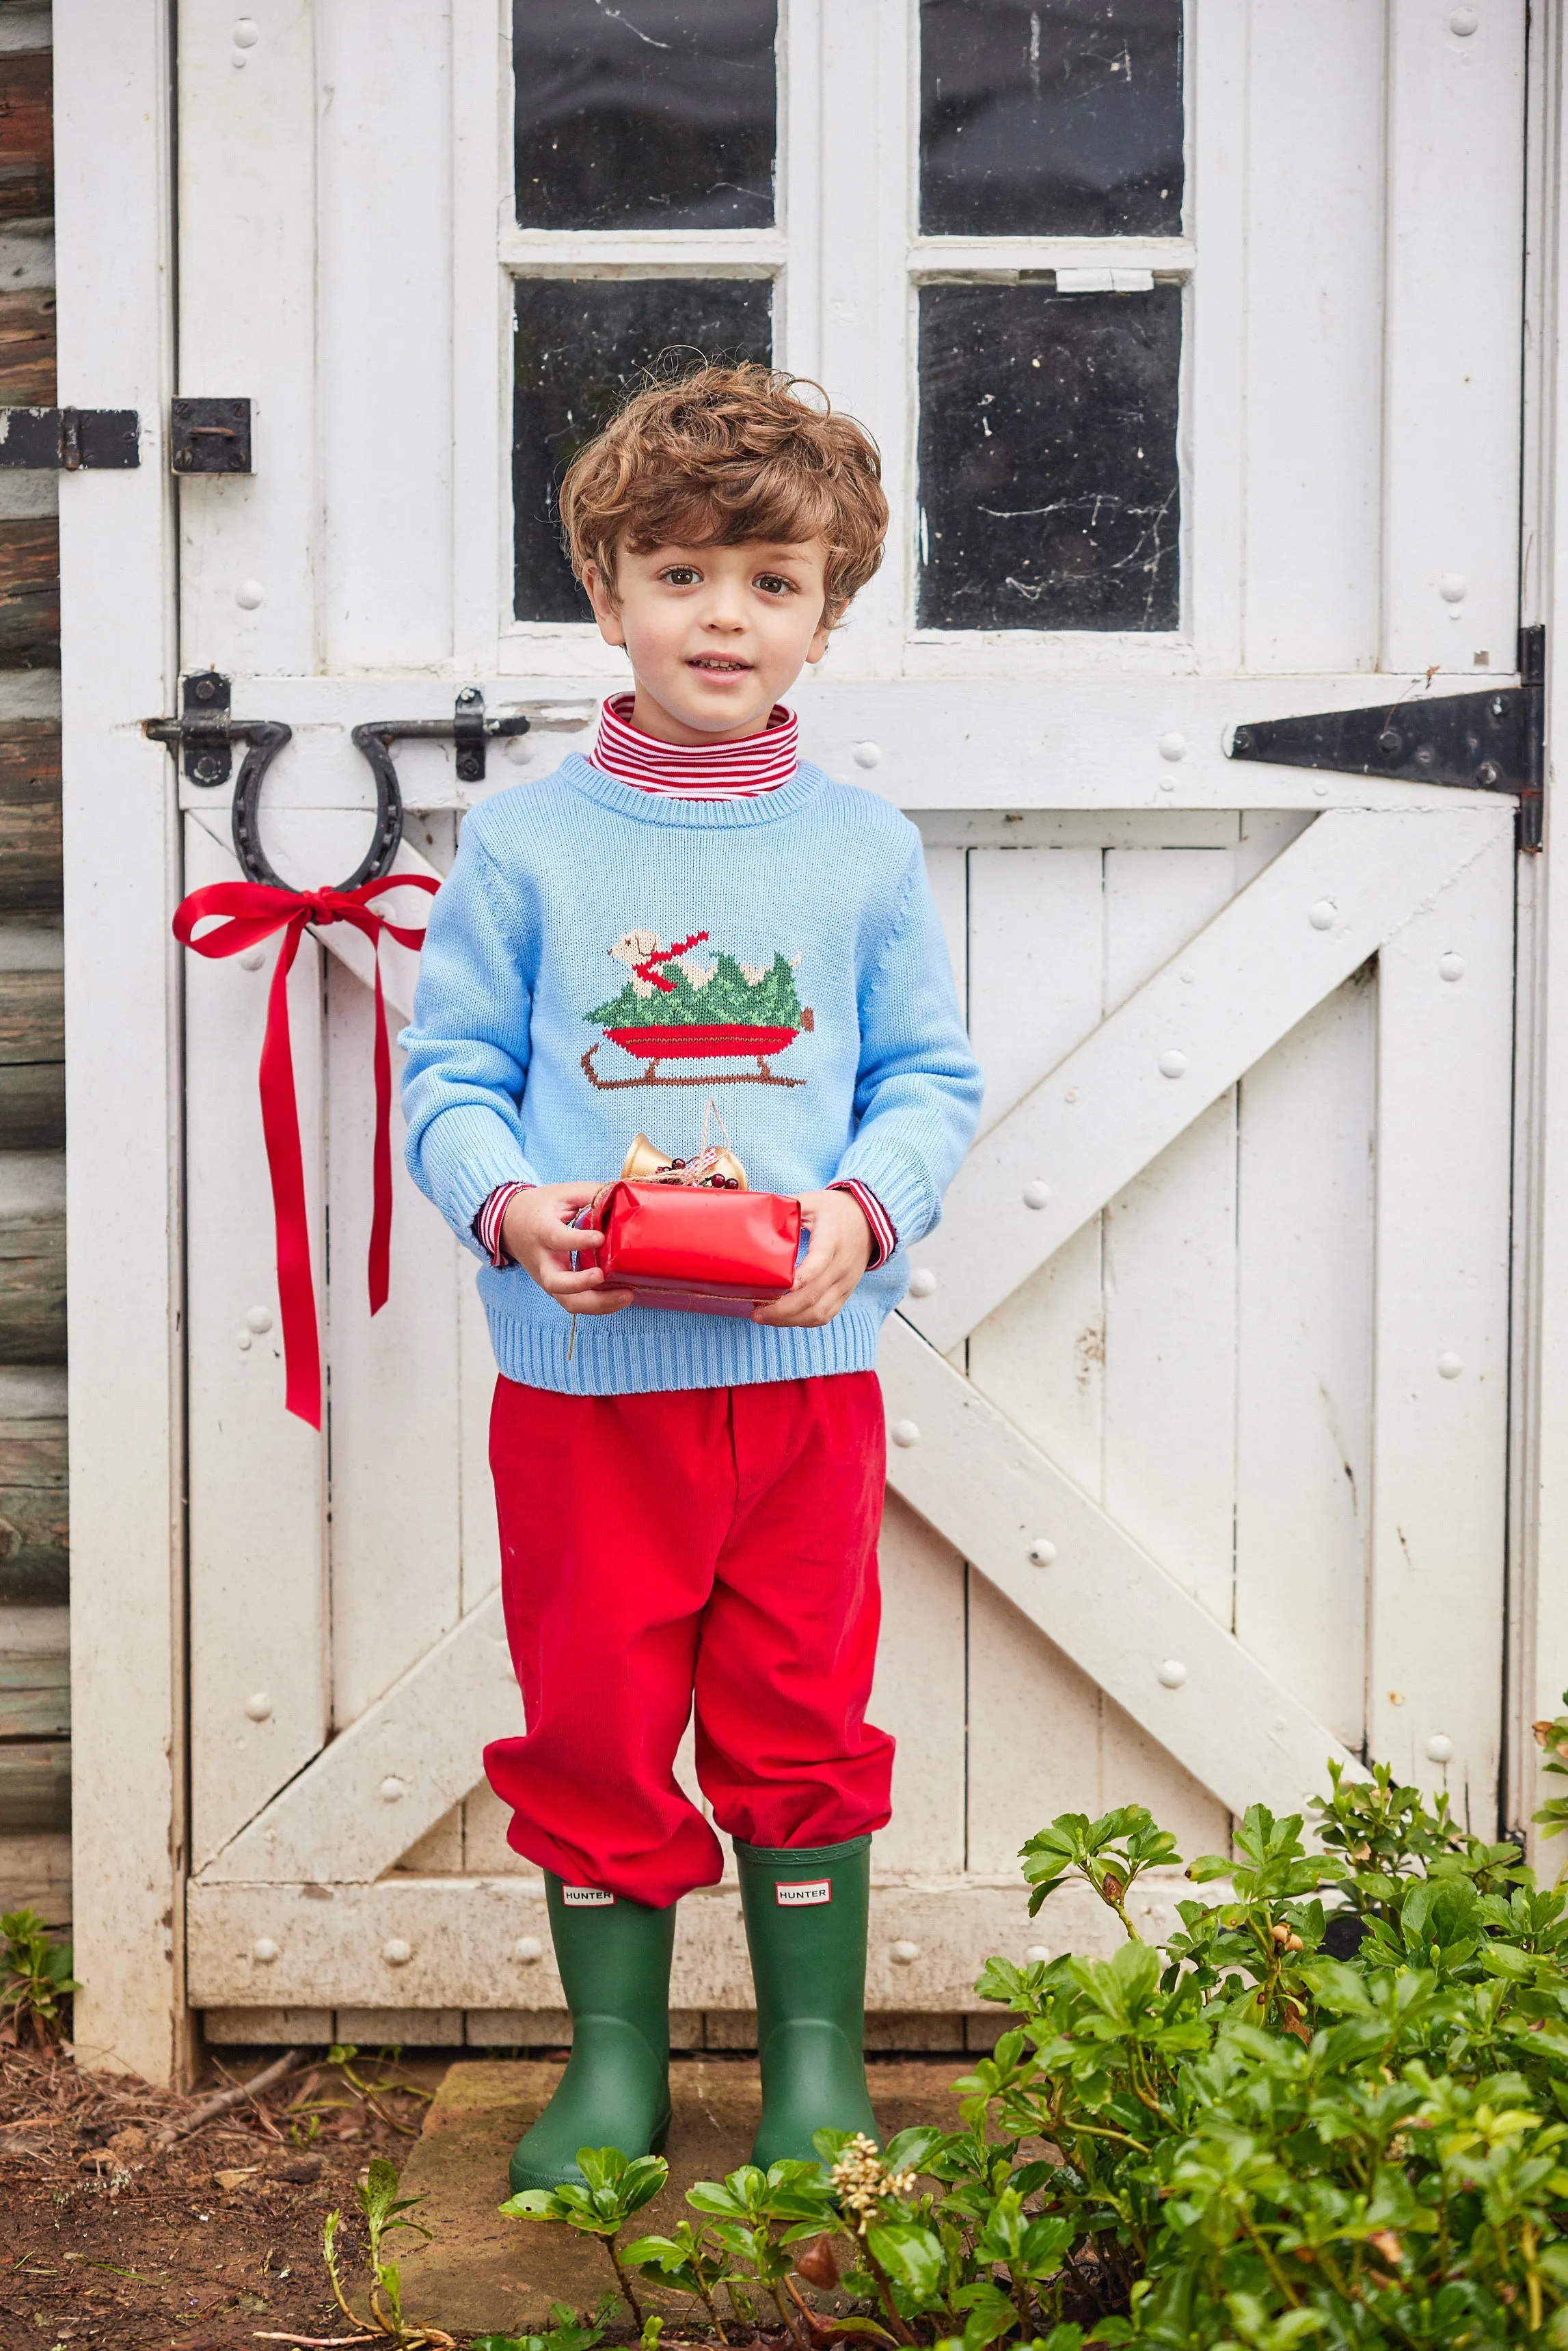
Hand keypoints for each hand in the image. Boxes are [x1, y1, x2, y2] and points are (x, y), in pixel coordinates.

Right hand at [500, 1182, 634, 1317]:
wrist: (511, 1225)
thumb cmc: (540, 1208)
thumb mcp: (562, 1193)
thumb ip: (591, 1194)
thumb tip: (624, 1195)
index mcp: (541, 1230)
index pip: (556, 1238)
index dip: (578, 1241)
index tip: (600, 1239)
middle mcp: (542, 1260)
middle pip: (557, 1283)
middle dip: (582, 1285)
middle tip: (603, 1276)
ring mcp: (548, 1278)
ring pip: (568, 1301)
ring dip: (598, 1304)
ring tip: (627, 1295)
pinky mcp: (556, 1288)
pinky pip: (576, 1303)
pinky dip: (599, 1305)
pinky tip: (621, 1298)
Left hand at [751, 1188, 874, 1327]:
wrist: (869, 1220)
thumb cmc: (836, 1210)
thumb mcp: (811, 1201)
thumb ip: (786, 1208)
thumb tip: (755, 1213)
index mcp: (831, 1242)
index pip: (817, 1265)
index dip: (796, 1281)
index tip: (772, 1288)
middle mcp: (841, 1267)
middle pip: (812, 1297)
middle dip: (781, 1310)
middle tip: (756, 1311)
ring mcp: (845, 1284)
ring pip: (818, 1313)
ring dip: (790, 1320)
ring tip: (764, 1317)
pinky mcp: (845, 1293)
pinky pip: (826, 1315)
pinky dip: (803, 1321)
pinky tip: (784, 1319)